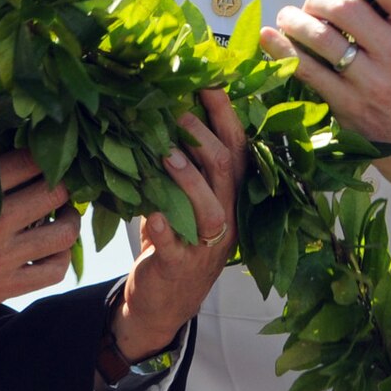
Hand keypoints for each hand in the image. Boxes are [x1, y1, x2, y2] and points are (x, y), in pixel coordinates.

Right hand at [0, 151, 77, 359]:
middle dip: (64, 186)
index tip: (50, 157)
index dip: (46, 156)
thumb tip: (14, 153)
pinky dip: (62, 257)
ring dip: (71, 220)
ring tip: (66, 214)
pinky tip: (55, 248)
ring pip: (63, 233)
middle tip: (62, 185)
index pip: (29, 161)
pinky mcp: (3, 286)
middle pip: (54, 193)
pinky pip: (53, 270)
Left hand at [113, 91, 246, 356]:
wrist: (160, 307)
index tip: (210, 84)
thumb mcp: (177, 202)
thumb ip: (177, 169)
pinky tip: (155, 214)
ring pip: (212, 210)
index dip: (225, 118)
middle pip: (228, 174)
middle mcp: (225, 219)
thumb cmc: (169, 246)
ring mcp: (205, 247)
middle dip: (205, 140)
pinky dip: (167, 230)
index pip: (236, 151)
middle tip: (178, 114)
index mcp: (227, 198)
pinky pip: (177, 248)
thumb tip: (159, 117)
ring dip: (190, 180)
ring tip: (167, 155)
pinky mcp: (179, 269)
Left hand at [258, 0, 390, 208]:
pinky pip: (304, 69)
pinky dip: (280, 48)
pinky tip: (268, 37)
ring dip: (294, 20)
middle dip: (317, 0)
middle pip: (345, 7)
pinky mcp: (346, 105)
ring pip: (319, 36)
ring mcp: (370, 82)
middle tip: (311, 6)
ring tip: (288, 18)